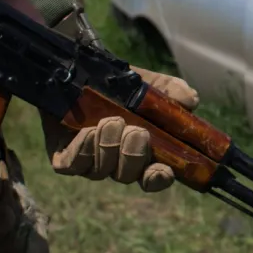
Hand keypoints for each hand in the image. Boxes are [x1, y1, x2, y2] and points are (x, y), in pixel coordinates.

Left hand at [43, 66, 198, 191]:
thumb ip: (169, 91)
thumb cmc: (115, 83)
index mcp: (139, 151)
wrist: (75, 73)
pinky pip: (72, 165)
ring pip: (100, 171)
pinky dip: (83, 151)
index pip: (152, 178)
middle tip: (136, 132)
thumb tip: (190, 100)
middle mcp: (113, 161)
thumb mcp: (145, 83)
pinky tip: (89, 132)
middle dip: (133, 157)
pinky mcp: (62, 156)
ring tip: (111, 122)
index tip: (163, 169)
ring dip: (109, 148)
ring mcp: (87, 160)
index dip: (158, 179)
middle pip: (127, 176)